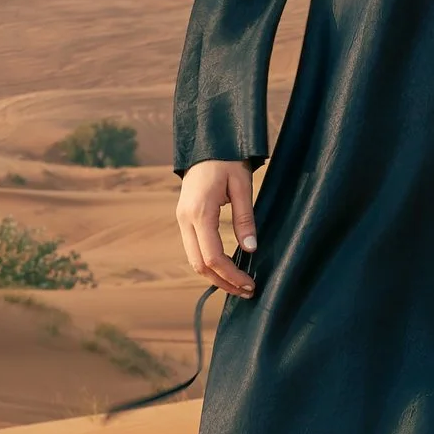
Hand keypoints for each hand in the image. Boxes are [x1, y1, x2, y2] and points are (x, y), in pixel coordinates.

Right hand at [176, 158, 258, 296]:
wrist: (206, 143)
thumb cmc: (227, 159)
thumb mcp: (242, 185)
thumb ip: (245, 218)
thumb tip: (251, 249)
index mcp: (199, 211)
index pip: (212, 256)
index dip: (230, 275)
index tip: (249, 284)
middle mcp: (185, 219)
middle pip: (199, 264)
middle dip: (223, 282)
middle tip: (247, 291)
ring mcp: (182, 219)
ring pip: (194, 260)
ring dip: (215, 276)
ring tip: (239, 284)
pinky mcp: (185, 218)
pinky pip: (194, 249)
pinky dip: (209, 264)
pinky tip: (227, 268)